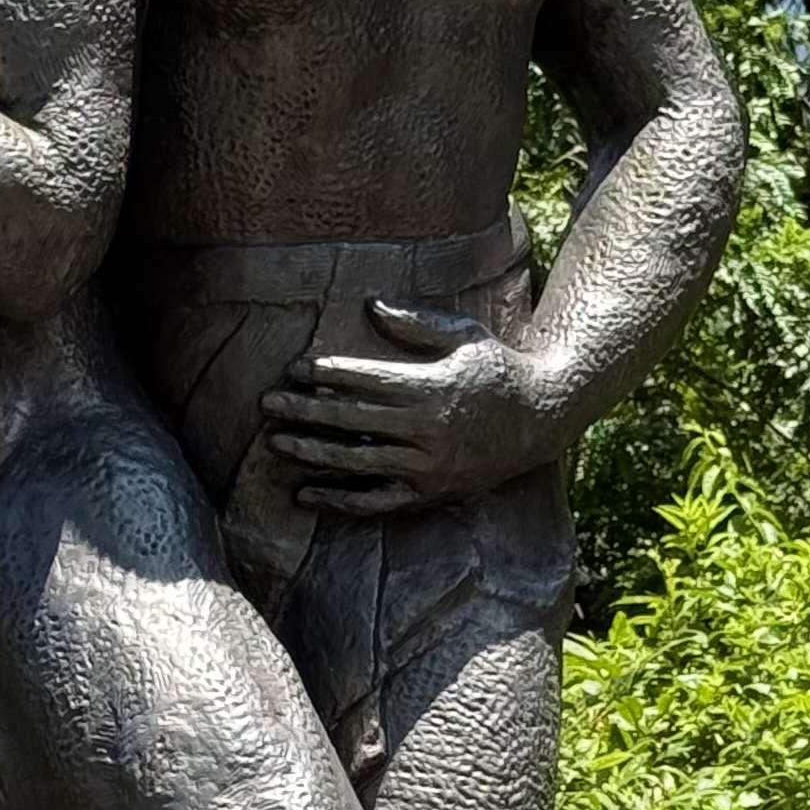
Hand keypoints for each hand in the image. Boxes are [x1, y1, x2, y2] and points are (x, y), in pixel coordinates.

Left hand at [262, 300, 562, 512]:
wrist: (542, 419)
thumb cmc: (498, 368)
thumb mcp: (464, 335)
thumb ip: (416, 324)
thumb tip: (371, 307)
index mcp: (433, 388)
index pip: (368, 381)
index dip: (327, 375)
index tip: (294, 369)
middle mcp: (429, 431)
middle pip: (354, 421)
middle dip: (306, 411)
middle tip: (267, 403)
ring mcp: (428, 467)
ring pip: (358, 463)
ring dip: (313, 453)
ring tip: (276, 443)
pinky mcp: (430, 493)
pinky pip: (377, 502)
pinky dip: (339, 500)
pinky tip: (306, 494)